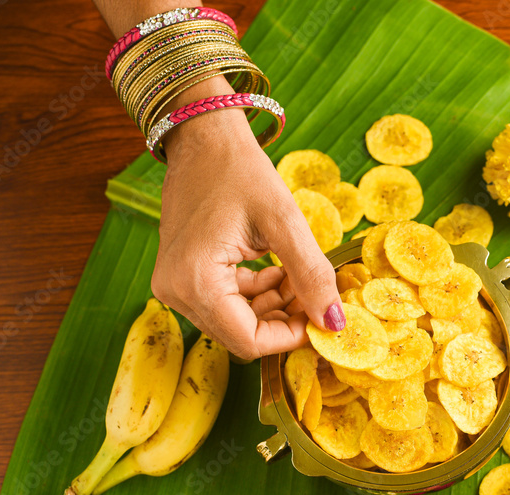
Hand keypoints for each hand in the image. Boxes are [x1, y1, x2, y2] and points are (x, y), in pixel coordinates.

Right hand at [150, 103, 344, 358]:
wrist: (203, 137)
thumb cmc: (240, 170)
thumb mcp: (284, 221)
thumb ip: (311, 275)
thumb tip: (335, 322)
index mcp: (194, 282)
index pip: (248, 341)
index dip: (291, 337)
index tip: (322, 318)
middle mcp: (175, 292)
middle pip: (241, 334)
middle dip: (284, 319)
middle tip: (313, 290)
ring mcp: (174, 286)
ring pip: (235, 322)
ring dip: (273, 307)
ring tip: (297, 275)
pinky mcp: (181, 277)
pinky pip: (225, 304)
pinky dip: (257, 296)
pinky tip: (277, 271)